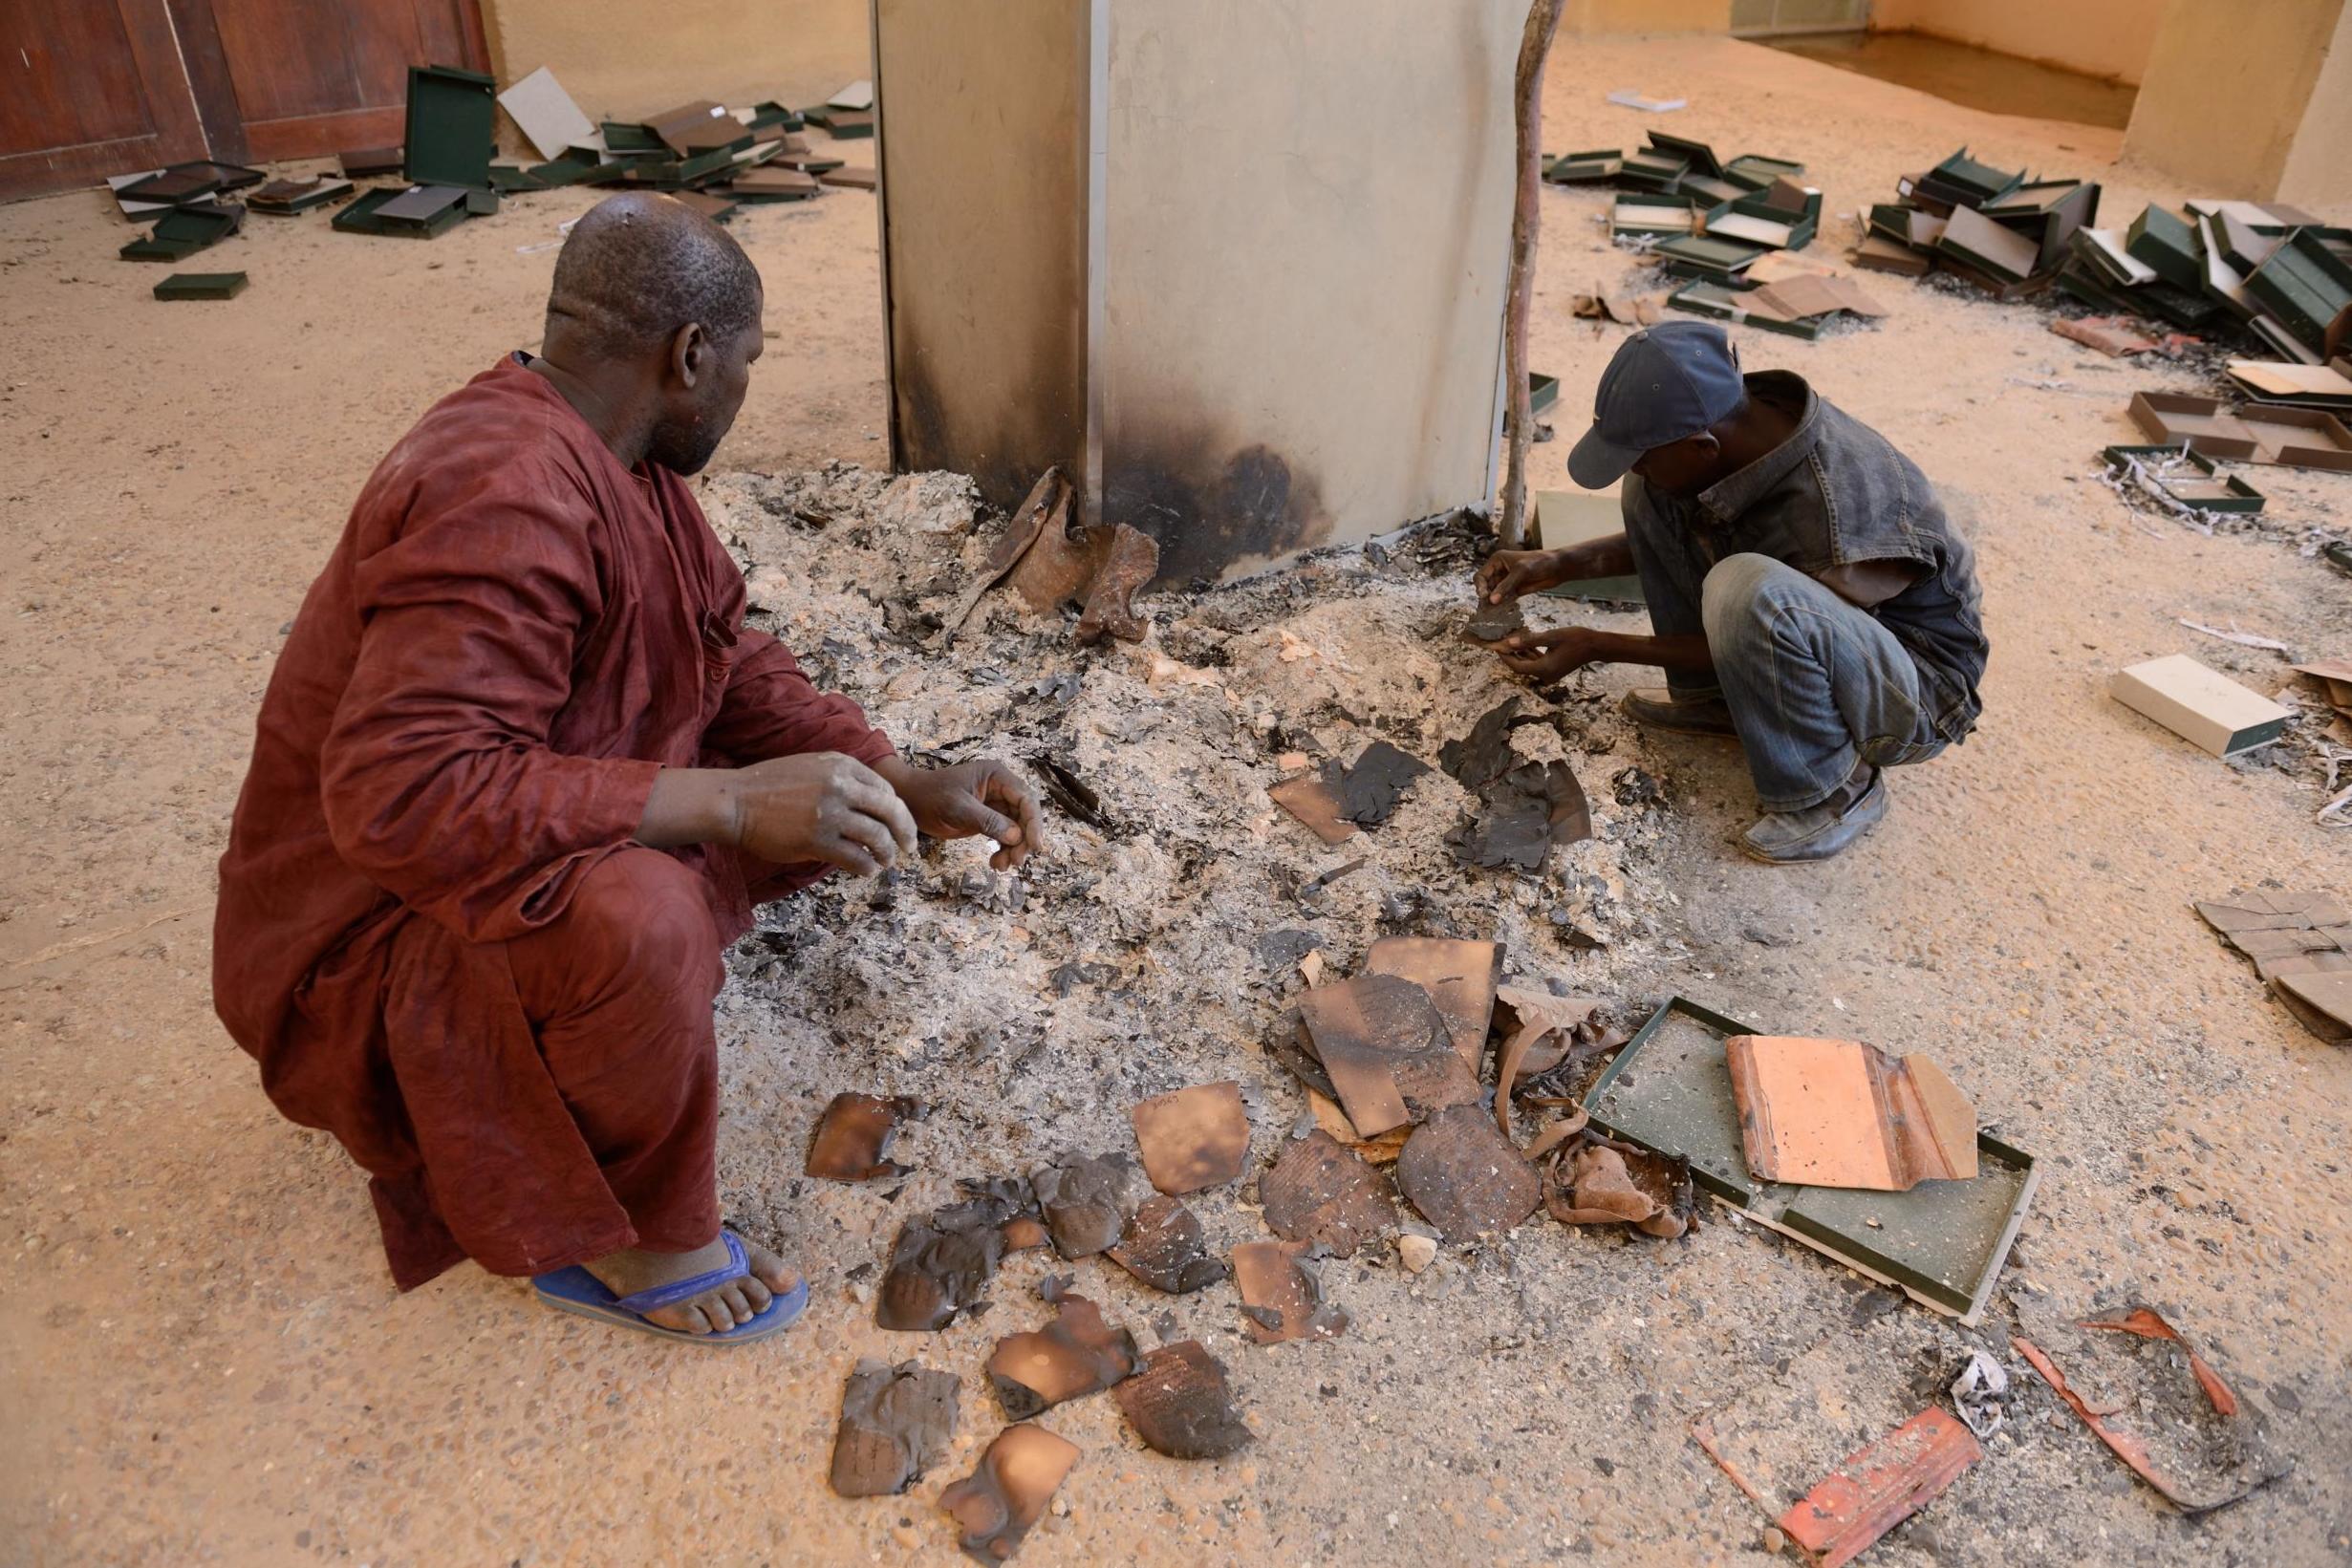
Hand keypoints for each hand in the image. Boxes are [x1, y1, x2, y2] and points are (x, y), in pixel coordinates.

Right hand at [726, 753, 918, 877]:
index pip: (886, 790)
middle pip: (891, 811)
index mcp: (842, 765)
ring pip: (877, 837)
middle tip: (909, 848)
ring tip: (886, 862)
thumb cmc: (770, 786)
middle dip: (906, 832)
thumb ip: (842, 778)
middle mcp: (840, 786)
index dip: (898, 811)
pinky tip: (866, 870)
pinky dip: (867, 867)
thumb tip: (873, 803)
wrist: (736, 802)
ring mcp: (829, 814)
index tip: (900, 825)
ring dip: (887, 854)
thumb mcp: (812, 766)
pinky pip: (856, 858)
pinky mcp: (817, 841)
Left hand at [876, 757, 1044, 870]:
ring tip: (1002, 866)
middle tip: (1016, 861)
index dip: (1034, 822)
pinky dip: (1003, 850)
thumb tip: (1016, 836)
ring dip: (1014, 849)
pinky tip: (996, 863)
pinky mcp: (988, 819)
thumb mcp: (959, 808)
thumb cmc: (930, 797)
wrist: (909, 801)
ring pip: (1017, 829)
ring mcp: (995, 804)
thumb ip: (988, 821)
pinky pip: (1004, 836)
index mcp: (996, 776)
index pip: (1025, 798)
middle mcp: (1000, 788)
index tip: (1035, 845)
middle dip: (1023, 839)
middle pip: (1025, 816)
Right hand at [1475, 548, 1569, 604]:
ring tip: (1491, 613)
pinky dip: (1502, 605)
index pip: (1481, 575)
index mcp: (1497, 561)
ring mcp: (1507, 580)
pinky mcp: (1514, 589)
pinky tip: (1500, 611)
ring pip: (1494, 594)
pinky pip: (1504, 598)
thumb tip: (1491, 600)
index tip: (1484, 597)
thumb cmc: (1540, 562)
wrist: (1557, 567)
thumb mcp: (1521, 572)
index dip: (1480, 587)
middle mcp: (1499, 570)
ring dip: (1493, 602)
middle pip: (1485, 586)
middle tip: (1486, 608)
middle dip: (1486, 596)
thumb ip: (1506, 586)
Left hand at [1493, 626, 1599, 681]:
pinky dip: (1530, 654)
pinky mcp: (1554, 669)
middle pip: (1521, 666)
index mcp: (1544, 669)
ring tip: (1510, 639)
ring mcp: (1550, 674)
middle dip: (1511, 654)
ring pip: (1529, 664)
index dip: (1505, 657)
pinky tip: (1524, 642)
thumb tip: (1510, 643)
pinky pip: (1537, 662)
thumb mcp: (1551, 637)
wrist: (1596, 646)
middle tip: (1500, 641)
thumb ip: (1530, 641)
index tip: (1496, 646)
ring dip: (1520, 653)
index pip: (1517, 666)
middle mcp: (1545, 675)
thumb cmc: (1576, 639)